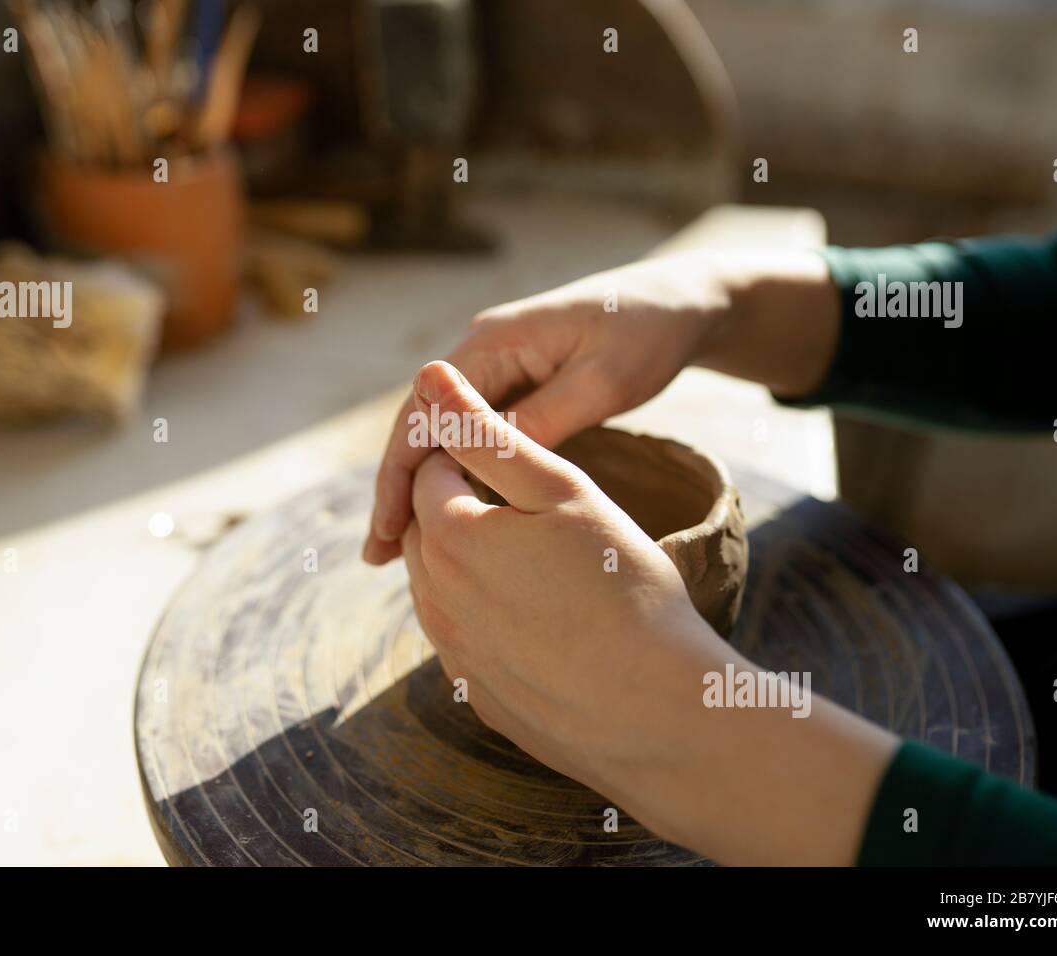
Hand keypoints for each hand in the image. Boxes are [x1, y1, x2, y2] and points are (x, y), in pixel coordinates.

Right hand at [363, 254, 733, 563]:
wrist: (680, 302)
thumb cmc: (646, 334)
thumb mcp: (602, 382)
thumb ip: (543, 418)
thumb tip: (482, 463)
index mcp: (493, 341)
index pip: (425, 413)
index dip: (400, 474)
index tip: (388, 530)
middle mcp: (481, 350)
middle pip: (419, 426)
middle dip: (395, 489)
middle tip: (375, 556)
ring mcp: (495, 366)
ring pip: (440, 434)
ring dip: (417, 486)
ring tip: (396, 549)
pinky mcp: (513, 383)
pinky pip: (468, 434)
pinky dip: (449, 474)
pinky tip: (443, 514)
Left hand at [399, 360, 897, 864]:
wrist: (661, 712)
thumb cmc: (624, 587)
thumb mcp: (563, 490)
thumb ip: (489, 432)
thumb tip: (430, 377)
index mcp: (448, 537)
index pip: (429, 473)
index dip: (464, 455)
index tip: (510, 458)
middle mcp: (435, 598)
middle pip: (422, 532)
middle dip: (455, 506)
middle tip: (519, 501)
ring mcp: (453, 654)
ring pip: (435, 586)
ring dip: (464, 561)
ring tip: (527, 554)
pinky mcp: (477, 695)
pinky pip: (460, 639)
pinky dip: (482, 616)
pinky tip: (534, 614)